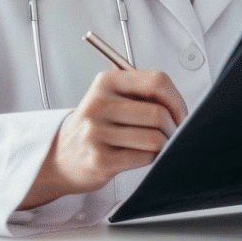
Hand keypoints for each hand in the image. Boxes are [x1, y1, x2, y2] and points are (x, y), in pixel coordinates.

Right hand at [19, 69, 187, 209]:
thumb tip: (181, 109)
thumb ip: (144, 94)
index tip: (179, 113)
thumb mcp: (112, 97)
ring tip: (154, 144)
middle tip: (171, 133)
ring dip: (164, 144)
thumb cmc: (97, 125)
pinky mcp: (100, 159)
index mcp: (106, 82)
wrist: (61, 156)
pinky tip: (139, 155)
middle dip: (173, 127)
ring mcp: (96, 133)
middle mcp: (98, 104)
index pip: (157, 81)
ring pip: (155, 138)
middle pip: (158, 113)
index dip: (176, 100)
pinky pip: (146, 157)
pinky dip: (152, 157)